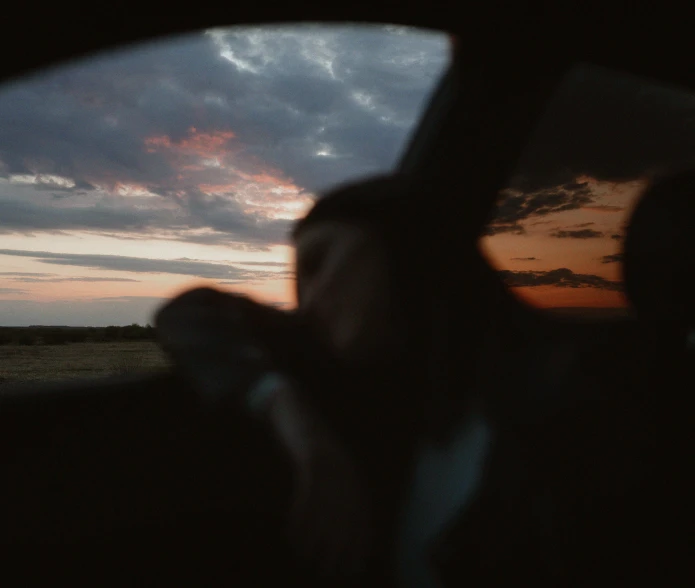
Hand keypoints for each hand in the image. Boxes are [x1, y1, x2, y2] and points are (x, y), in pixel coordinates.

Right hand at [266, 382, 373, 575]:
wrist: (293, 406)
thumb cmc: (305, 445)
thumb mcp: (325, 470)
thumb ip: (331, 495)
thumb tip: (331, 534)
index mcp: (354, 476)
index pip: (363, 518)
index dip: (358, 546)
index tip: (349, 570)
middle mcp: (347, 470)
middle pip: (348, 516)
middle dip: (338, 547)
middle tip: (324, 570)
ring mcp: (331, 461)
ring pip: (328, 507)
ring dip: (317, 536)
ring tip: (304, 556)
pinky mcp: (312, 454)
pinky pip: (310, 490)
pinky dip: (302, 515)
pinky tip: (292, 531)